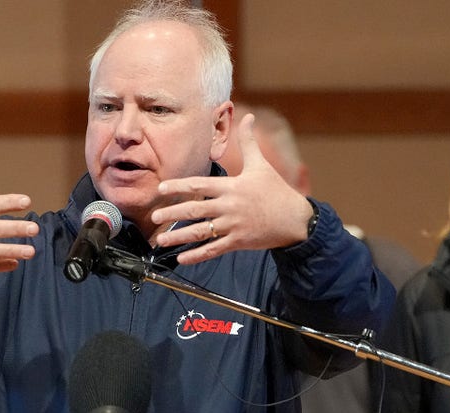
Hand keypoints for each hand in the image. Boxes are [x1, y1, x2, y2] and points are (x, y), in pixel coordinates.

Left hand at [151, 113, 311, 264]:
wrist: (295, 219)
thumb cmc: (276, 191)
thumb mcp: (261, 165)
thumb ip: (249, 142)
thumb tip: (248, 116)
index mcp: (232, 187)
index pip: (199, 185)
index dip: (178, 186)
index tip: (161, 189)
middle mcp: (229, 206)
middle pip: (195, 210)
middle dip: (172, 214)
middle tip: (153, 217)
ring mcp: (233, 226)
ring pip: (200, 233)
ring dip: (178, 237)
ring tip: (160, 240)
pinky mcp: (238, 242)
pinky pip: (213, 250)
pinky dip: (197, 255)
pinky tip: (181, 258)